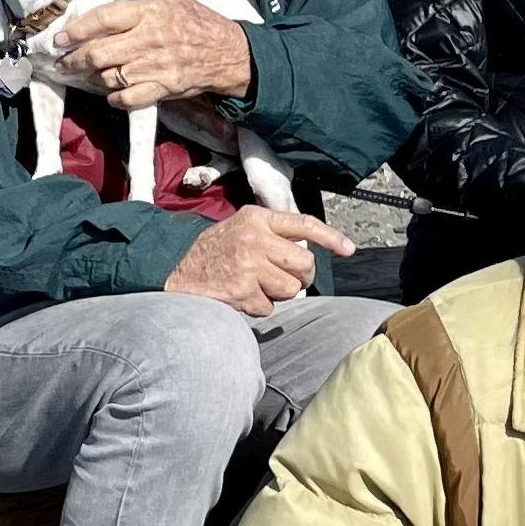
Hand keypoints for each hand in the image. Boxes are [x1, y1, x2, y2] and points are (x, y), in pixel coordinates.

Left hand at [59, 0, 253, 105]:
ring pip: (110, 76)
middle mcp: (149, 39)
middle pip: (99, 53)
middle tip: (63, 62)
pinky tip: (113, 93)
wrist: (230, 53)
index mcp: (149, 13)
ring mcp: (155, 66)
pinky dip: (115, 98)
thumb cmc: (200, 21)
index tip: (60, 38)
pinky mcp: (164, 87)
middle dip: (74, 60)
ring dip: (95, 78)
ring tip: (89, 75)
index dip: (77, 30)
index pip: (103, 19)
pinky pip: (128, 98)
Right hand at [166, 206, 355, 314]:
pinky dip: (259, 306)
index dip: (331, 237)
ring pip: (291, 288)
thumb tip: (311, 247)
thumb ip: (274, 232)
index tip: (349, 249)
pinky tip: (242, 295)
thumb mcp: (242, 227)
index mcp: (257, 218)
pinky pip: (270, 307)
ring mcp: (249, 266)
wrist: (175, 271)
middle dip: (301, 275)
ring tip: (256, 284)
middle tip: (283, 276)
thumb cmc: (215, 251)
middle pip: (305, 262)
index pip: (304, 224)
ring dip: (278, 293)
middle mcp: (255, 239)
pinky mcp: (242, 291)